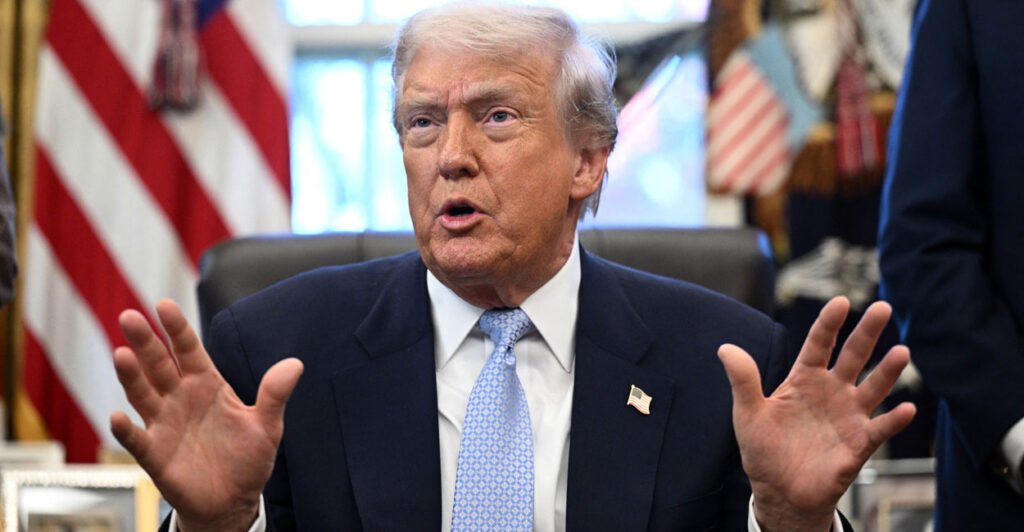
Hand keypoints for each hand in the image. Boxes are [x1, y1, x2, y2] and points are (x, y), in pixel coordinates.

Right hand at [110, 300, 302, 531]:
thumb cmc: (248, 459)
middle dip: (145, 342)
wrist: (233, 501)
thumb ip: (274, 394)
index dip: (177, 329)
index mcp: (208, 385)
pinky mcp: (155, 454)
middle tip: (129, 316)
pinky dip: (127, 429)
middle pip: (159, 365)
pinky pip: (137, 439)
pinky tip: (118, 417)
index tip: (164, 305)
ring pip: (143, 394)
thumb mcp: (267, 426)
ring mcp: (165, 424)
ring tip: (122, 354)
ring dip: (131, 376)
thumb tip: (296, 364)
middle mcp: (181, 398)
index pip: (190, 351)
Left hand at [718, 296, 915, 531]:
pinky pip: (881, 428)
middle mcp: (831, 391)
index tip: (840, 302)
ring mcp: (849, 415)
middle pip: (853, 356)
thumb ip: (743, 380)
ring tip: (902, 352)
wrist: (780, 492)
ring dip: (888, 371)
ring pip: (873, 387)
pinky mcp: (860, 443)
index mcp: (804, 379)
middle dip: (867, 332)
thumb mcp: (748, 413)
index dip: (828, 323)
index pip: (818, 344)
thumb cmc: (764, 450)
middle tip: (883, 307)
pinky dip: (894, 420)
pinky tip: (906, 409)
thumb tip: (725, 348)